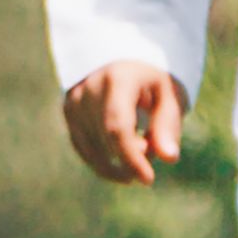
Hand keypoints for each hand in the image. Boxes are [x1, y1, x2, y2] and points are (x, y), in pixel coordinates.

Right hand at [63, 62, 187, 187]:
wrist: (122, 58)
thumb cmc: (151, 78)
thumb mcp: (168, 95)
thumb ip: (167, 125)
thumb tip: (169, 158)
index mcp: (117, 79)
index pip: (117, 128)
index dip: (131, 158)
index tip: (148, 180)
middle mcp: (89, 90)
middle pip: (108, 142)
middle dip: (134, 156)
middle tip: (152, 145)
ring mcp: (74, 102)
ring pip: (95, 151)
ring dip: (121, 159)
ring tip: (140, 141)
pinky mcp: (68, 113)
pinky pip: (86, 150)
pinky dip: (105, 161)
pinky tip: (123, 162)